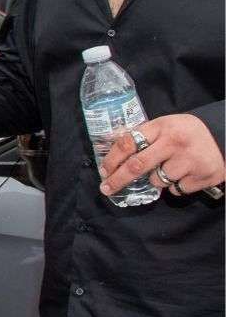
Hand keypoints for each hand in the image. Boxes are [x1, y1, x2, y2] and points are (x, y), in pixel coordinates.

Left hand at [99, 113, 224, 197]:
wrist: (225, 137)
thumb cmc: (188, 132)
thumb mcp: (166, 126)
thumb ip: (146, 137)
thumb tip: (117, 157)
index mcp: (161, 127)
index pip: (129, 143)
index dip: (112, 159)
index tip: (104, 171)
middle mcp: (174, 143)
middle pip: (137, 166)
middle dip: (118, 179)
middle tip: (106, 189)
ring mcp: (189, 161)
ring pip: (157, 181)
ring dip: (156, 180)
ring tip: (169, 168)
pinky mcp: (202, 177)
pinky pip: (176, 190)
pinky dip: (175, 186)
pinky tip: (185, 174)